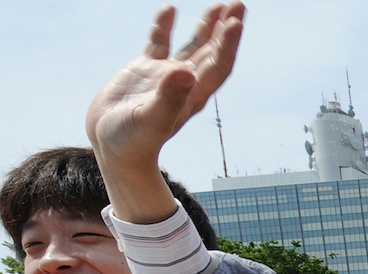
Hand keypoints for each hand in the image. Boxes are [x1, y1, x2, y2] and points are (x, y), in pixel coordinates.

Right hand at [86, 4, 243, 170]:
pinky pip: (158, 43)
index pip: (217, 65)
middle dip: (226, 29)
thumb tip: (185, 73)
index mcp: (192, 96)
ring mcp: (164, 76)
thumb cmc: (132, 142)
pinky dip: (165, 27)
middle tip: (239, 4)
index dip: (228, 44)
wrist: (113, 149)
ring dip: (206, 26)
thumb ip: (168, 98)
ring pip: (191, 46)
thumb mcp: (150, 120)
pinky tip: (170, 9)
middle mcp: (183, 83)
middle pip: (211, 52)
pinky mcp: (143, 71)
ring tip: (220, 4)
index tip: (236, 21)